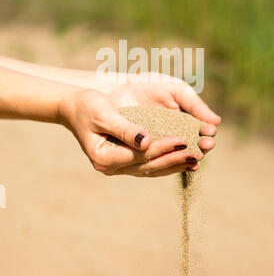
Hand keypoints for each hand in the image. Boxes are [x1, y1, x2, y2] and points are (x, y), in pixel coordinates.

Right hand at [58, 88, 202, 176]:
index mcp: (104, 157)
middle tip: (197, 153)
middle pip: (148, 166)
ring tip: (195, 160)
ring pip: (150, 169)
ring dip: (174, 164)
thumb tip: (146, 141)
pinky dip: (166, 162)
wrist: (75, 107)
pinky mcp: (124, 161)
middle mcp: (111, 167)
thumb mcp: (104, 114)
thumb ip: (125, 128)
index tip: (182, 140)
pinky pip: (148, 165)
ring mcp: (117, 166)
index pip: (139, 155)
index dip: (162, 148)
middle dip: (173, 159)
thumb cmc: (87, 106)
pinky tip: (183, 160)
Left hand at [106, 73, 220, 154]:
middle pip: (191, 148)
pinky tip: (170, 161)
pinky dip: (163, 161)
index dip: (206, 135)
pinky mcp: (142, 153)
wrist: (120, 88)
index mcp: (186, 124)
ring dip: (184, 157)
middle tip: (204, 146)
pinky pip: (154, 160)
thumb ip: (194, 105)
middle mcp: (175, 139)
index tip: (210, 133)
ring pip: (174, 157)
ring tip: (192, 155)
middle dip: (199, 147)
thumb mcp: (176, 91)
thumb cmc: (150, 86)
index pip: (200, 134)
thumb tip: (217, 121)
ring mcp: (159, 147)